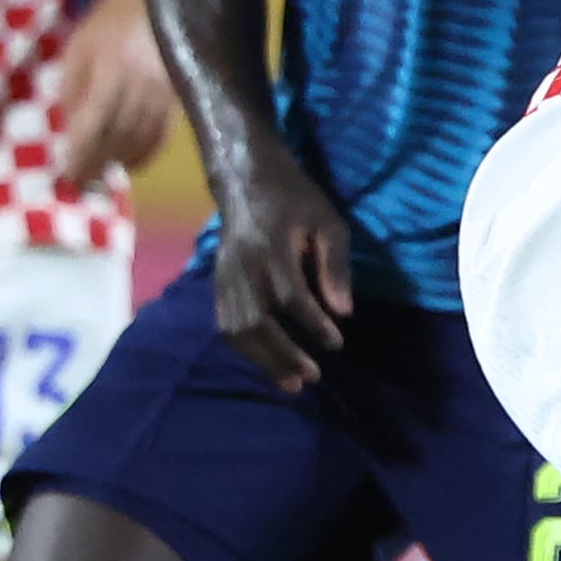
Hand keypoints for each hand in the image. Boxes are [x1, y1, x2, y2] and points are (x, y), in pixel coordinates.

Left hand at [45, 0, 177, 190]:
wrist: (150, 0)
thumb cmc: (106, 24)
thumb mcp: (77, 49)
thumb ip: (71, 89)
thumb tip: (70, 129)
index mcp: (109, 69)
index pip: (93, 123)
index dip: (80, 153)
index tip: (68, 175)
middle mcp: (139, 84)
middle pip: (118, 137)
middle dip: (98, 163)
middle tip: (82, 182)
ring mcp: (163, 91)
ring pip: (142, 139)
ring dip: (120, 161)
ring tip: (103, 172)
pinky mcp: (177, 94)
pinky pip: (163, 133)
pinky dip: (147, 153)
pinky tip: (131, 162)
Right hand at [209, 147, 354, 390]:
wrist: (243, 179)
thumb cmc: (294, 197)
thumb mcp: (327, 220)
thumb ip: (335, 265)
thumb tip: (343, 311)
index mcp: (271, 247)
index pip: (291, 297)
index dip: (313, 325)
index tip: (336, 343)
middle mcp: (243, 266)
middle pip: (259, 321)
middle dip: (286, 355)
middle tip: (313, 376)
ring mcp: (226, 277)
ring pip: (238, 329)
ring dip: (264, 360)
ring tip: (290, 382)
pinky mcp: (217, 283)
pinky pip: (225, 323)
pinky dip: (245, 349)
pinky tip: (265, 363)